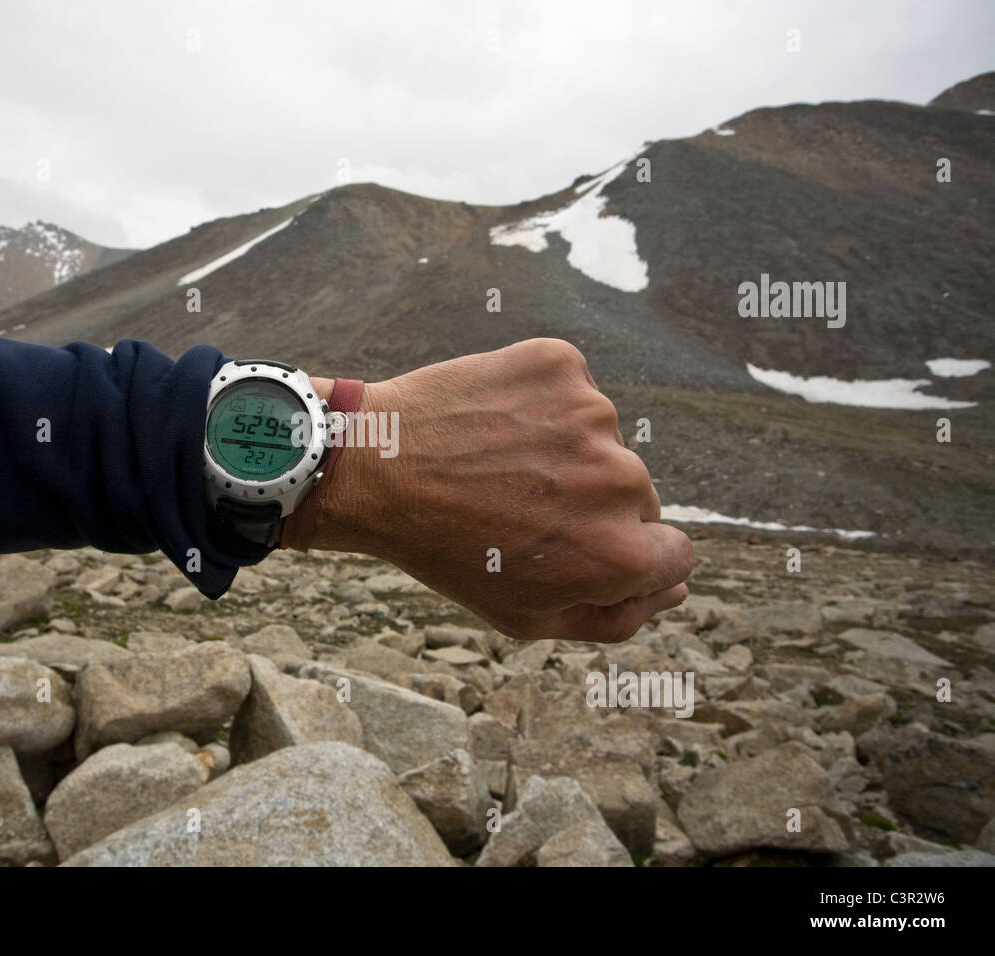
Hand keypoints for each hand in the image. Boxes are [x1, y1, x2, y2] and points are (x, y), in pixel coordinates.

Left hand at [283, 339, 692, 641]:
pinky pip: (572, 390)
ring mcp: (592, 413)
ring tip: (496, 465)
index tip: (576, 543)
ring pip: (602, 441)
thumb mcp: (525, 617)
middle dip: (590, 505)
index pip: (674, 555)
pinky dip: (541, 404)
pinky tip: (494, 424)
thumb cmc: (444, 551)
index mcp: (619, 553)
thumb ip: (615, 616)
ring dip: (563, 452)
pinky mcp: (562, 364)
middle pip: (638, 498)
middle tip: (518, 507)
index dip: (626, 556)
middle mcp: (620, 479)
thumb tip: (675, 590)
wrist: (372, 469)